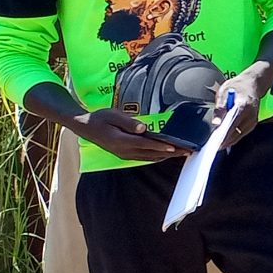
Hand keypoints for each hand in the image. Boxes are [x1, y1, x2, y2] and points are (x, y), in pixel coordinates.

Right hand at [66, 108, 185, 161]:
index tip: (176, 147)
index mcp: (122, 140)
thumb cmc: (100, 118)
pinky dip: (157, 156)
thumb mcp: (113, 115)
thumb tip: (143, 128)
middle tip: (188, 151)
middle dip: (171, 153)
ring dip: (166, 156)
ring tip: (182, 154)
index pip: (146, 144)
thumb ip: (129, 122)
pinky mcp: (125, 154)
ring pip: (150, 157)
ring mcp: (124, 154)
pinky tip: (167, 154)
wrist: (85, 127)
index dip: (162, 146)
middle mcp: (125, 150)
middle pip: (152, 153)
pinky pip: (144, 157)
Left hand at [211, 66, 272, 146]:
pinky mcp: (253, 124)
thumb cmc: (237, 87)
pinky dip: (232, 137)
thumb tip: (216, 123)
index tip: (214, 143)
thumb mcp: (223, 92)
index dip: (223, 135)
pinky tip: (223, 139)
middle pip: (236, 133)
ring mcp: (253, 121)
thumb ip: (220, 108)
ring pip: (239, 136)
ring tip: (215, 145)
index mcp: (243, 106)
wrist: (252, 83)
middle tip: (210, 147)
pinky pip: (241, 134)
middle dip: (223, 141)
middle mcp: (251, 116)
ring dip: (228, 140)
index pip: (232, 124)